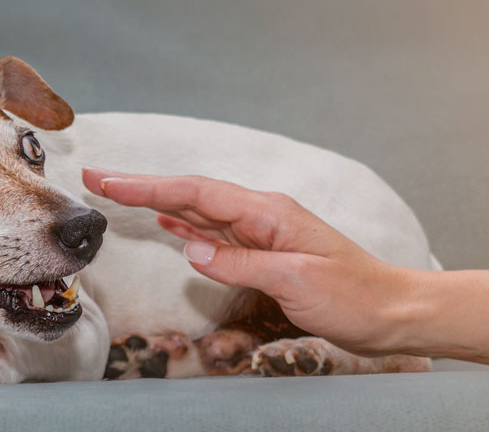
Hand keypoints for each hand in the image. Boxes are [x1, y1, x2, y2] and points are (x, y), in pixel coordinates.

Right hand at [82, 168, 422, 355]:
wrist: (391, 311)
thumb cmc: (354, 296)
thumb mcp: (297, 281)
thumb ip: (242, 263)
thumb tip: (192, 250)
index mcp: (269, 213)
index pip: (198, 193)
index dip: (150, 186)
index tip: (111, 180)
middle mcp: (262, 216)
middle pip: (192, 194)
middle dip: (143, 186)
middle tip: (97, 177)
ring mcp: (262, 233)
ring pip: (199, 211)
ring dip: (158, 202)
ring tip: (118, 193)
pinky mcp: (264, 253)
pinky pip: (216, 234)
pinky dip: (187, 226)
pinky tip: (169, 224)